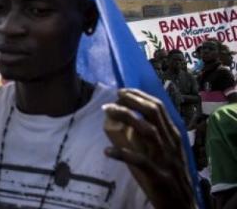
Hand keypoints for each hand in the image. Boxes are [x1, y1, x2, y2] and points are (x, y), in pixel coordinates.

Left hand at [103, 89, 194, 208]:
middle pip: (153, 114)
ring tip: (108, 111)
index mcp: (173, 136)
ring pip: (147, 131)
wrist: (182, 204)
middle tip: (114, 97)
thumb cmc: (170, 174)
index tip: (122, 91)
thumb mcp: (168, 150)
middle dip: (132, 101)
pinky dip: (123, 154)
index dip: (140, 96)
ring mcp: (165, 159)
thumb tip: (131, 119)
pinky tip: (107, 150)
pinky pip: (140, 161)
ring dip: (126, 117)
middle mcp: (171, 144)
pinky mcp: (158, 176)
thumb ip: (156, 136)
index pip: (159, 108)